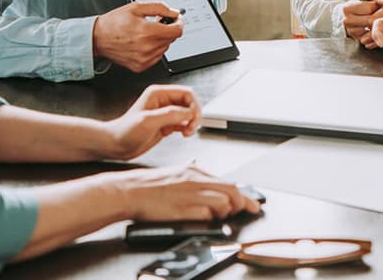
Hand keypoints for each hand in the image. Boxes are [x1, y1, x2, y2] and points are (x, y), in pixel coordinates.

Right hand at [93, 2, 182, 72]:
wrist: (97, 38)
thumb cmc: (113, 23)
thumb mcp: (136, 7)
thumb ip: (159, 8)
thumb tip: (173, 13)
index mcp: (147, 32)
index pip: (177, 31)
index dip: (179, 23)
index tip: (176, 20)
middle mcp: (147, 48)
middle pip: (171, 39)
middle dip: (167, 29)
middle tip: (157, 22)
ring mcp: (144, 59)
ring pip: (164, 48)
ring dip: (160, 39)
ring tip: (146, 32)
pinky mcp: (140, 66)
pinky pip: (156, 56)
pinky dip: (154, 49)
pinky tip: (142, 42)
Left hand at [102, 85, 201, 159]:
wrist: (116, 145)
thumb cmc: (125, 131)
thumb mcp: (148, 121)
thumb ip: (170, 114)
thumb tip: (188, 113)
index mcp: (158, 94)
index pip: (186, 93)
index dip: (193, 105)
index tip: (193, 118)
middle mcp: (163, 101)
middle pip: (189, 103)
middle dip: (194, 115)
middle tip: (191, 126)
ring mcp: (165, 113)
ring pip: (188, 113)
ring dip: (192, 122)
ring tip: (187, 132)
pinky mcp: (166, 124)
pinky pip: (183, 123)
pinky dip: (187, 128)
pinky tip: (184, 134)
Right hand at [116, 163, 260, 221]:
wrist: (130, 191)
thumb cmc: (150, 184)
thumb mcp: (175, 170)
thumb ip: (190, 170)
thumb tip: (198, 164)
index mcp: (195, 170)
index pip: (228, 182)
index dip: (244, 195)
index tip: (252, 203)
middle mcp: (196, 180)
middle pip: (232, 191)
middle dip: (243, 204)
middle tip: (245, 211)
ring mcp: (190, 194)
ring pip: (223, 202)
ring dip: (225, 212)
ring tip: (219, 216)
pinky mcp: (182, 208)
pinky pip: (206, 214)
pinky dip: (210, 218)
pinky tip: (205, 219)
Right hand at [340, 0, 382, 47]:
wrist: (348, 15)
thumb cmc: (361, 3)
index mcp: (347, 8)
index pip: (369, 8)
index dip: (380, 6)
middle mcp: (347, 22)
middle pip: (372, 21)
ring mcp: (352, 33)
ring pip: (374, 30)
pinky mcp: (359, 40)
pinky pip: (375, 38)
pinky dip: (382, 33)